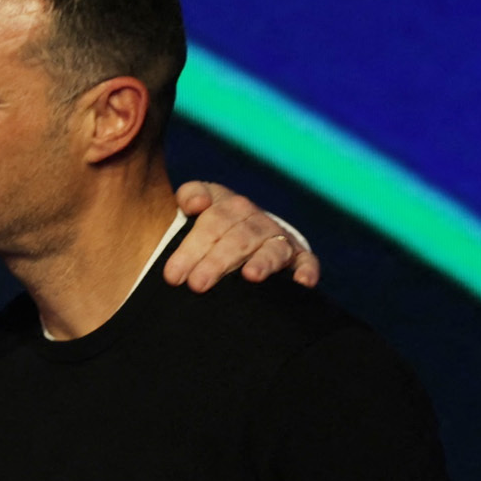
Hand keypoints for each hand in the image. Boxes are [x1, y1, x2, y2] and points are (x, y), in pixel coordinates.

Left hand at [167, 182, 321, 291]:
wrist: (248, 233)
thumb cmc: (215, 227)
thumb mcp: (198, 206)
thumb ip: (190, 195)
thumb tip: (195, 203)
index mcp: (229, 207)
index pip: (211, 223)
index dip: (191, 248)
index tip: (173, 276)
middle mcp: (256, 221)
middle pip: (237, 239)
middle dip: (218, 262)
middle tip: (197, 285)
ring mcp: (278, 239)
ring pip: (271, 250)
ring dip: (263, 262)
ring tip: (251, 276)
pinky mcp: (298, 257)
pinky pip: (307, 262)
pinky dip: (307, 270)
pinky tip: (302, 282)